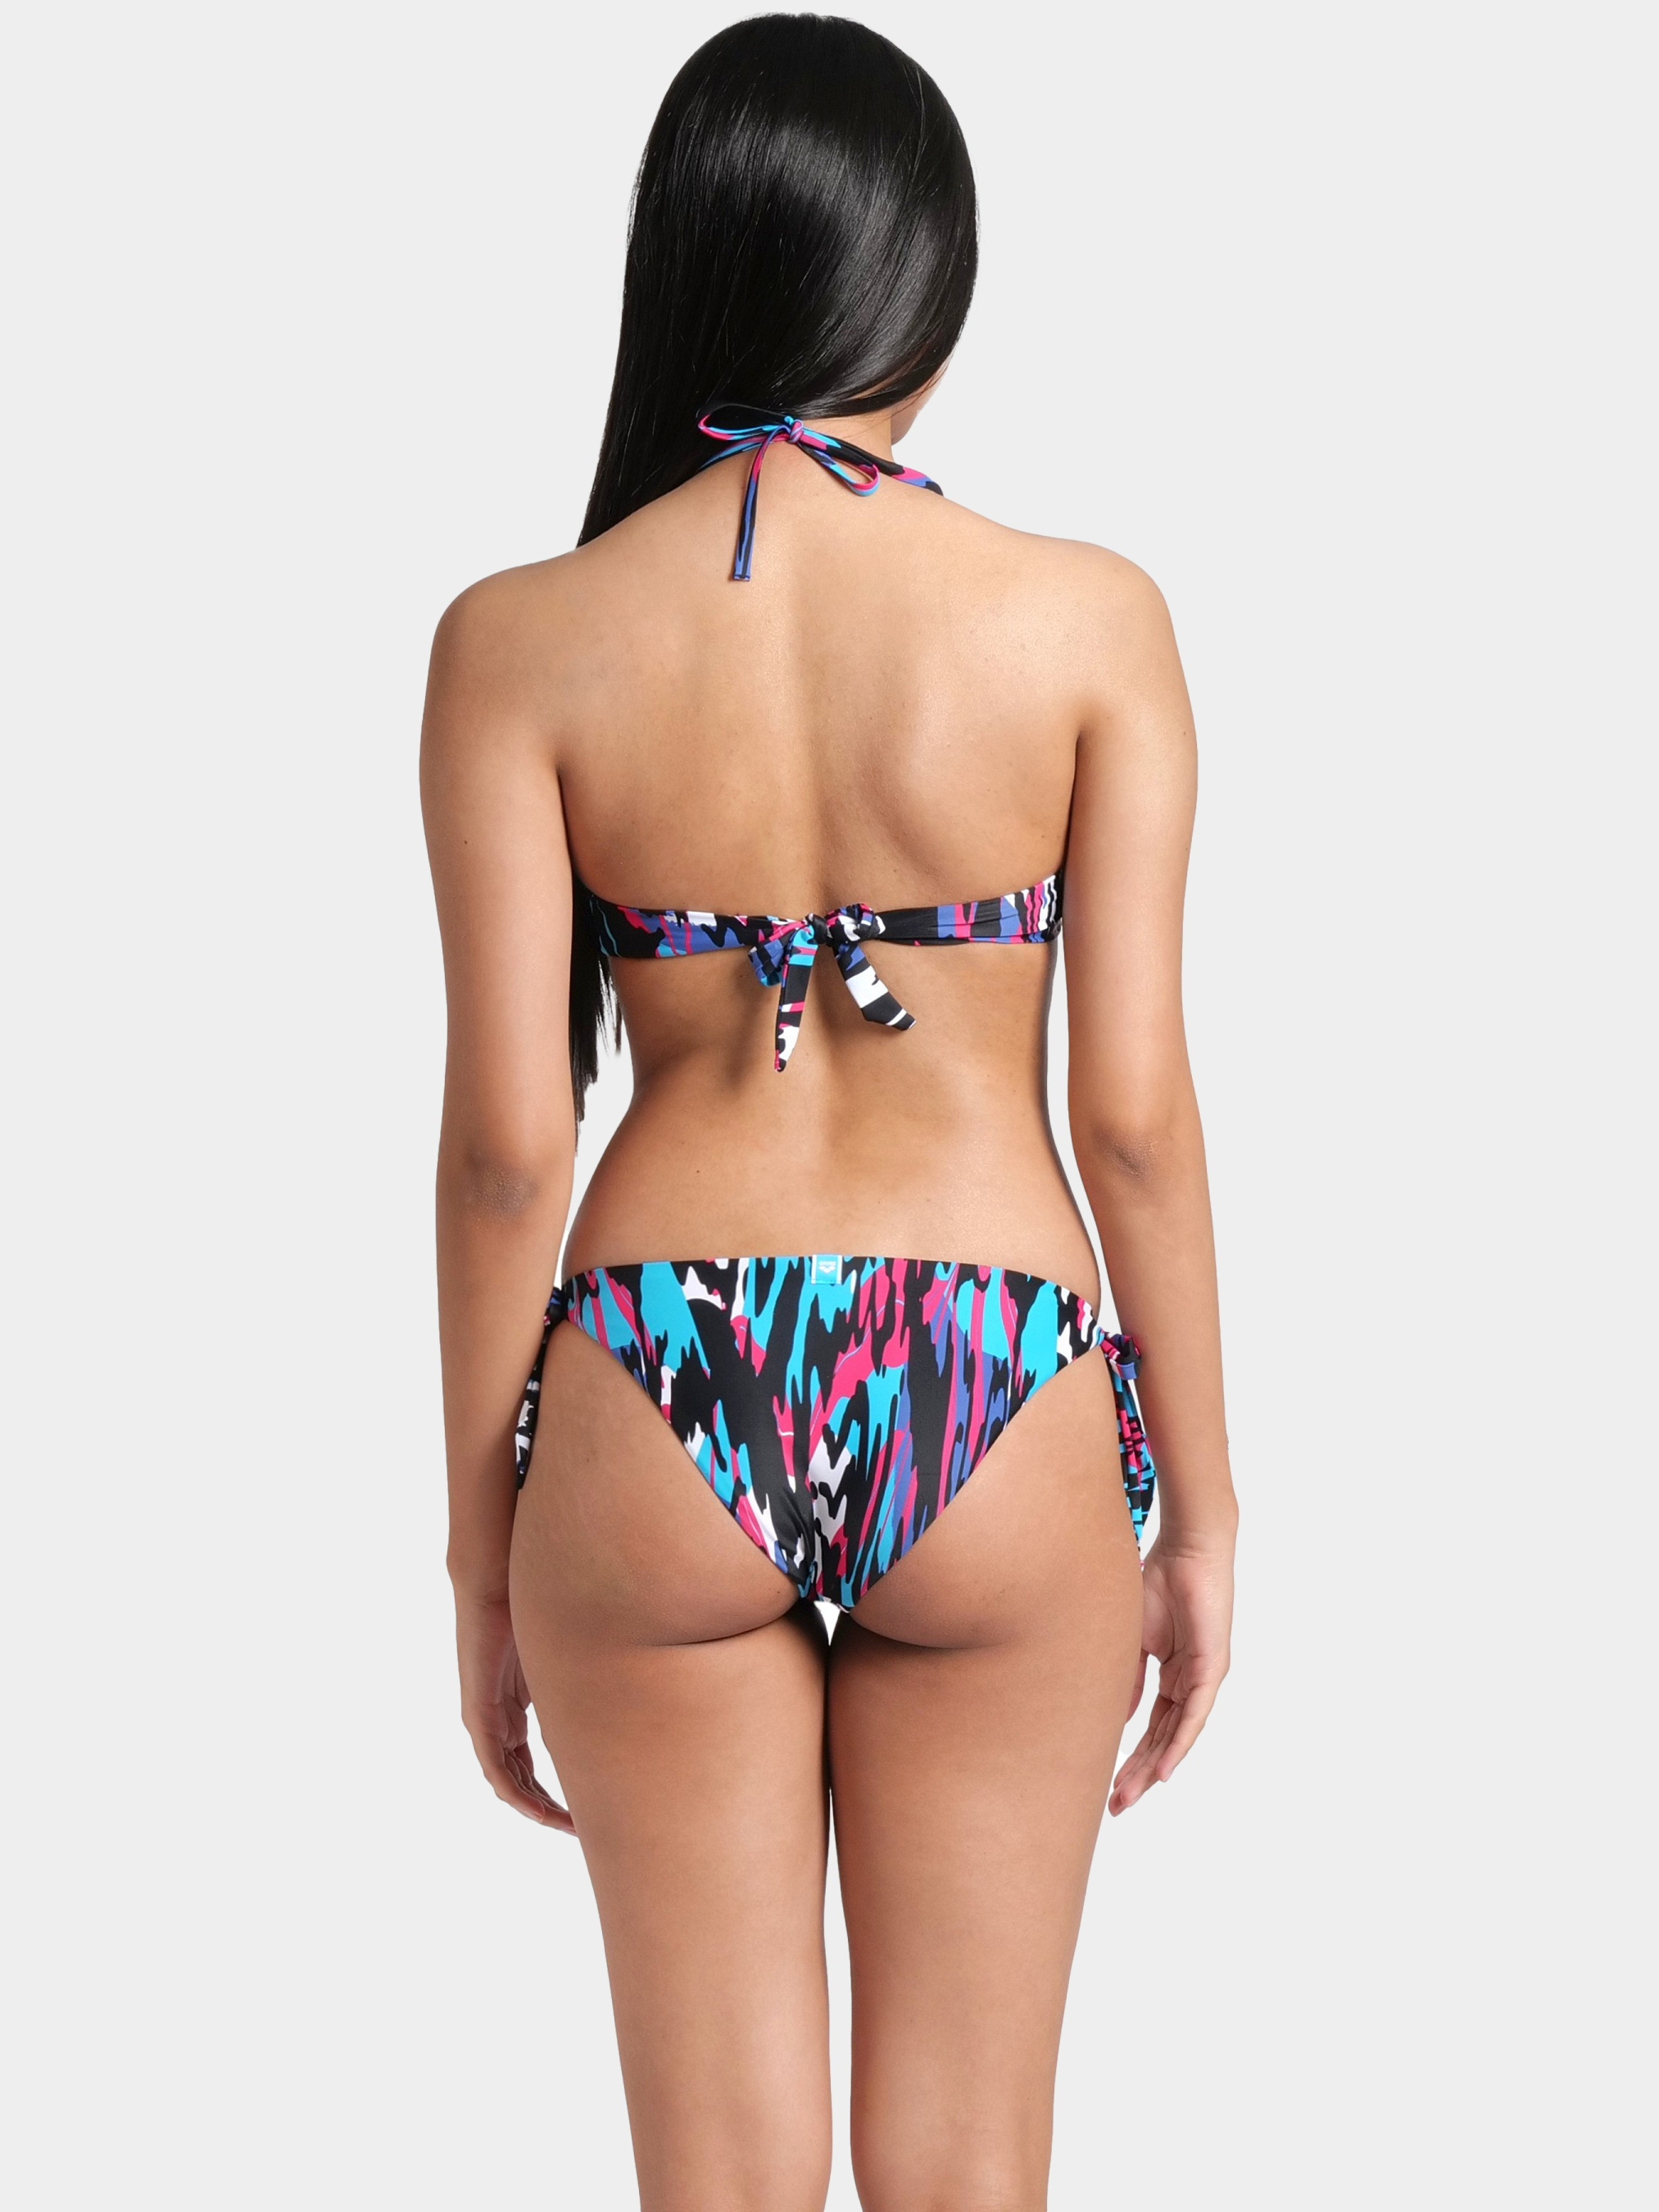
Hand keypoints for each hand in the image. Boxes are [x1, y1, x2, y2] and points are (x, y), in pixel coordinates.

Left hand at [454, 1589, 573, 1832]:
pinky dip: (517, 1793)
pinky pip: (495, 1768)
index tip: (583, 1810)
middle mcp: (496, 1720)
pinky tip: (539, 1810)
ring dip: (536, 1809)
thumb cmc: (532, 1604)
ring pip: (508, 1782)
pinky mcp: (480, 1714)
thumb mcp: (564, 1656)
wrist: (497, 1580)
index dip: (554, 1792)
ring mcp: (486, 1720)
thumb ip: (580, 1681)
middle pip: (520, 1780)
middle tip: (581, 1829)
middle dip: (549, 1808)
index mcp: (512, 1708)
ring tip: (568, 1827)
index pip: (529, 1765)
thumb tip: (626, 1681)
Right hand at [1109, 1539, 1232, 1815]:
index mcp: (1173, 1674)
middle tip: (1116, 1804)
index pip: (1152, 1726)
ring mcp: (1204, 1677)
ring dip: (1154, 1767)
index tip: (1110, 1784)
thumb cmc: (1159, 1580)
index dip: (1132, 1756)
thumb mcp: (1133, 1638)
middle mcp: (1192, 1682)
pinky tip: (1164, 1770)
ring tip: (1131, 1795)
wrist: (1187, 1548)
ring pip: (1178, 1734)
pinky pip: (1193, 1715)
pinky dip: (1178, 1744)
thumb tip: (1119, 1716)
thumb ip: (1128, 1677)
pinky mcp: (1211, 1668)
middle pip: (1164, 1739)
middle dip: (1139, 1773)